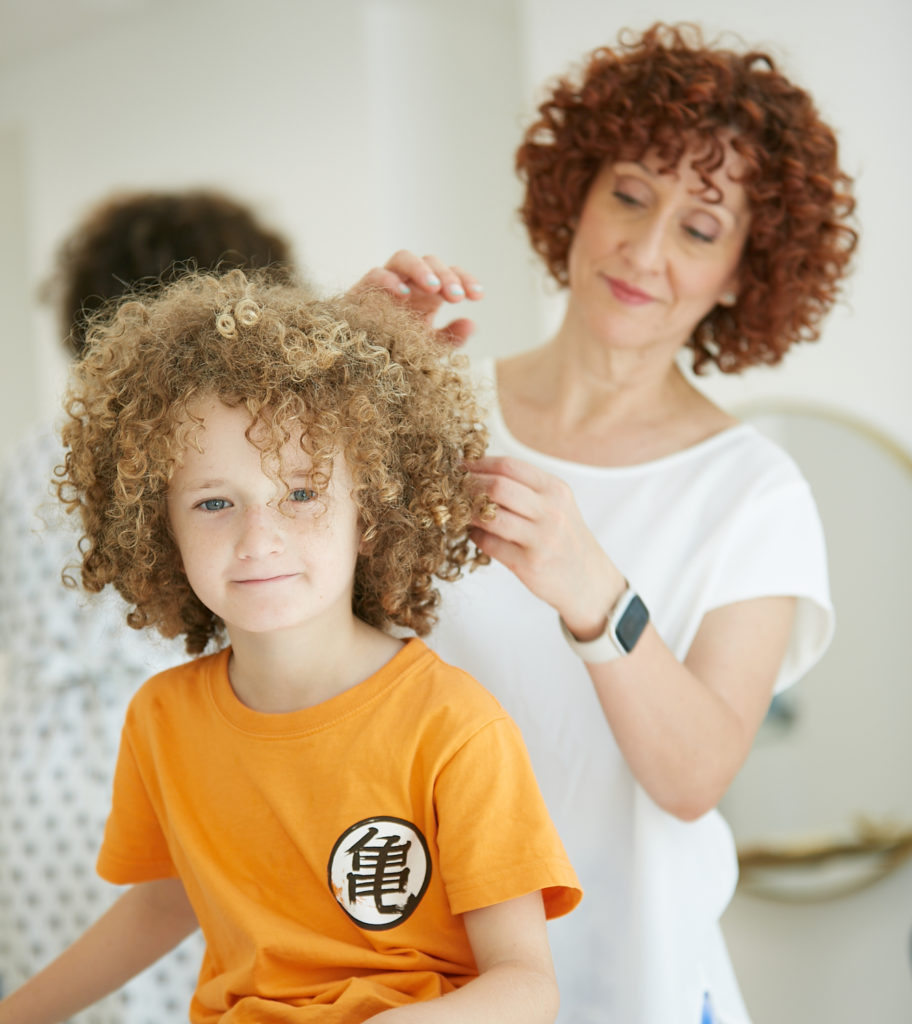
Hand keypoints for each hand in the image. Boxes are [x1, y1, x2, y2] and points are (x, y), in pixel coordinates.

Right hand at [352, 250, 483, 345]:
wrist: (361, 362)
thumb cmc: (396, 350)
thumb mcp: (429, 348)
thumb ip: (451, 337)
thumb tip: (472, 324)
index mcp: (427, 292)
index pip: (450, 275)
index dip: (465, 280)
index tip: (478, 296)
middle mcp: (408, 282)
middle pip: (430, 262)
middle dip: (446, 276)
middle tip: (457, 297)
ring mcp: (385, 282)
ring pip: (403, 257)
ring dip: (421, 270)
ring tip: (434, 289)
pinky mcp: (362, 290)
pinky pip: (375, 274)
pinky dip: (389, 280)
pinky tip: (404, 295)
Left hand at [467, 456, 625, 636]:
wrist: (588, 581)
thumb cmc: (564, 538)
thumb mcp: (556, 505)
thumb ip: (525, 489)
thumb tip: (475, 472)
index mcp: (555, 489)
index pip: (509, 466)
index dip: (478, 463)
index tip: (459, 466)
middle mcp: (551, 511)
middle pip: (497, 487)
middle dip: (468, 485)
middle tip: (451, 489)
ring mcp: (541, 539)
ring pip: (490, 516)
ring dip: (467, 512)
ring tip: (458, 511)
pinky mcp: (529, 564)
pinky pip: (489, 544)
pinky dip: (475, 536)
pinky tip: (473, 533)